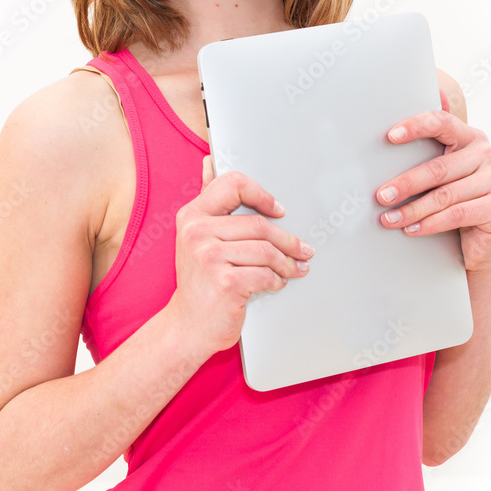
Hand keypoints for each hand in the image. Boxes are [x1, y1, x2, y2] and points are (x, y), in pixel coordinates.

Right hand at [167, 157, 312, 356]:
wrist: (187, 327)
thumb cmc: (198, 282)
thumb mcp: (196, 237)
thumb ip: (207, 200)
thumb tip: (209, 163)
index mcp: (192, 215)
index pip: (233, 184)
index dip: (262, 195)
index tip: (278, 210)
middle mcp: (197, 232)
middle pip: (259, 224)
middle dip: (288, 240)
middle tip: (303, 250)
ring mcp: (209, 257)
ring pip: (266, 250)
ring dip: (287, 263)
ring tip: (294, 269)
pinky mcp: (225, 282)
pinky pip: (265, 274)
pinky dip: (277, 280)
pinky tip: (276, 283)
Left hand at [375, 105, 490, 274]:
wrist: (481, 240)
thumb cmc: (454, 200)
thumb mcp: (441, 175)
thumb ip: (425, 156)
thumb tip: (385, 149)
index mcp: (471, 137)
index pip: (442, 123)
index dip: (416, 127)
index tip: (390, 136)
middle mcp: (488, 153)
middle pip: (438, 168)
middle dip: (406, 184)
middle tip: (382, 196)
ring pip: (445, 195)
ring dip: (412, 209)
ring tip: (389, 218)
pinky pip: (457, 214)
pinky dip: (430, 224)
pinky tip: (411, 229)